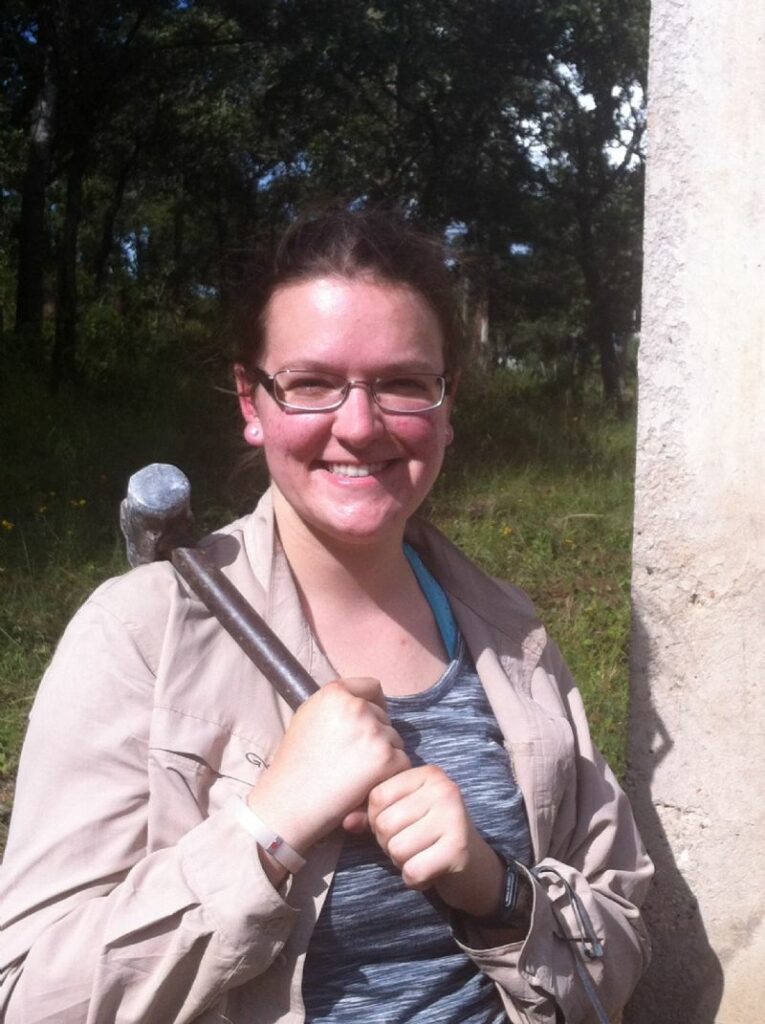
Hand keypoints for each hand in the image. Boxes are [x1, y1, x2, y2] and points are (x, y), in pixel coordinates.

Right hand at [246, 677, 409, 853]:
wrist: (289, 803)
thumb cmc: (295, 764)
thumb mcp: (308, 717)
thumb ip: (337, 703)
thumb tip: (364, 701)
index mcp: (335, 693)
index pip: (372, 687)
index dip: (372, 704)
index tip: (365, 722)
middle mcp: (357, 707)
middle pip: (384, 717)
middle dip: (375, 735)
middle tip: (351, 759)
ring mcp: (373, 732)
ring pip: (395, 740)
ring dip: (383, 756)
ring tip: (355, 774)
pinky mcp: (386, 759)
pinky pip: (402, 762)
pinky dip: (389, 776)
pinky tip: (365, 785)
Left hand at [367, 765, 504, 917]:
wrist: (473, 866)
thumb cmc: (429, 835)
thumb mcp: (403, 815)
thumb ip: (372, 814)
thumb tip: (346, 822)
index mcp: (428, 773)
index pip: (377, 796)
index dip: (375, 819)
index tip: (397, 826)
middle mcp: (444, 789)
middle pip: (384, 823)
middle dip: (388, 843)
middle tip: (411, 845)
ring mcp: (454, 818)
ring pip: (396, 848)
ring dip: (402, 862)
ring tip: (421, 856)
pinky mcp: (458, 850)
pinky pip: (412, 870)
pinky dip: (414, 879)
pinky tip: (429, 872)